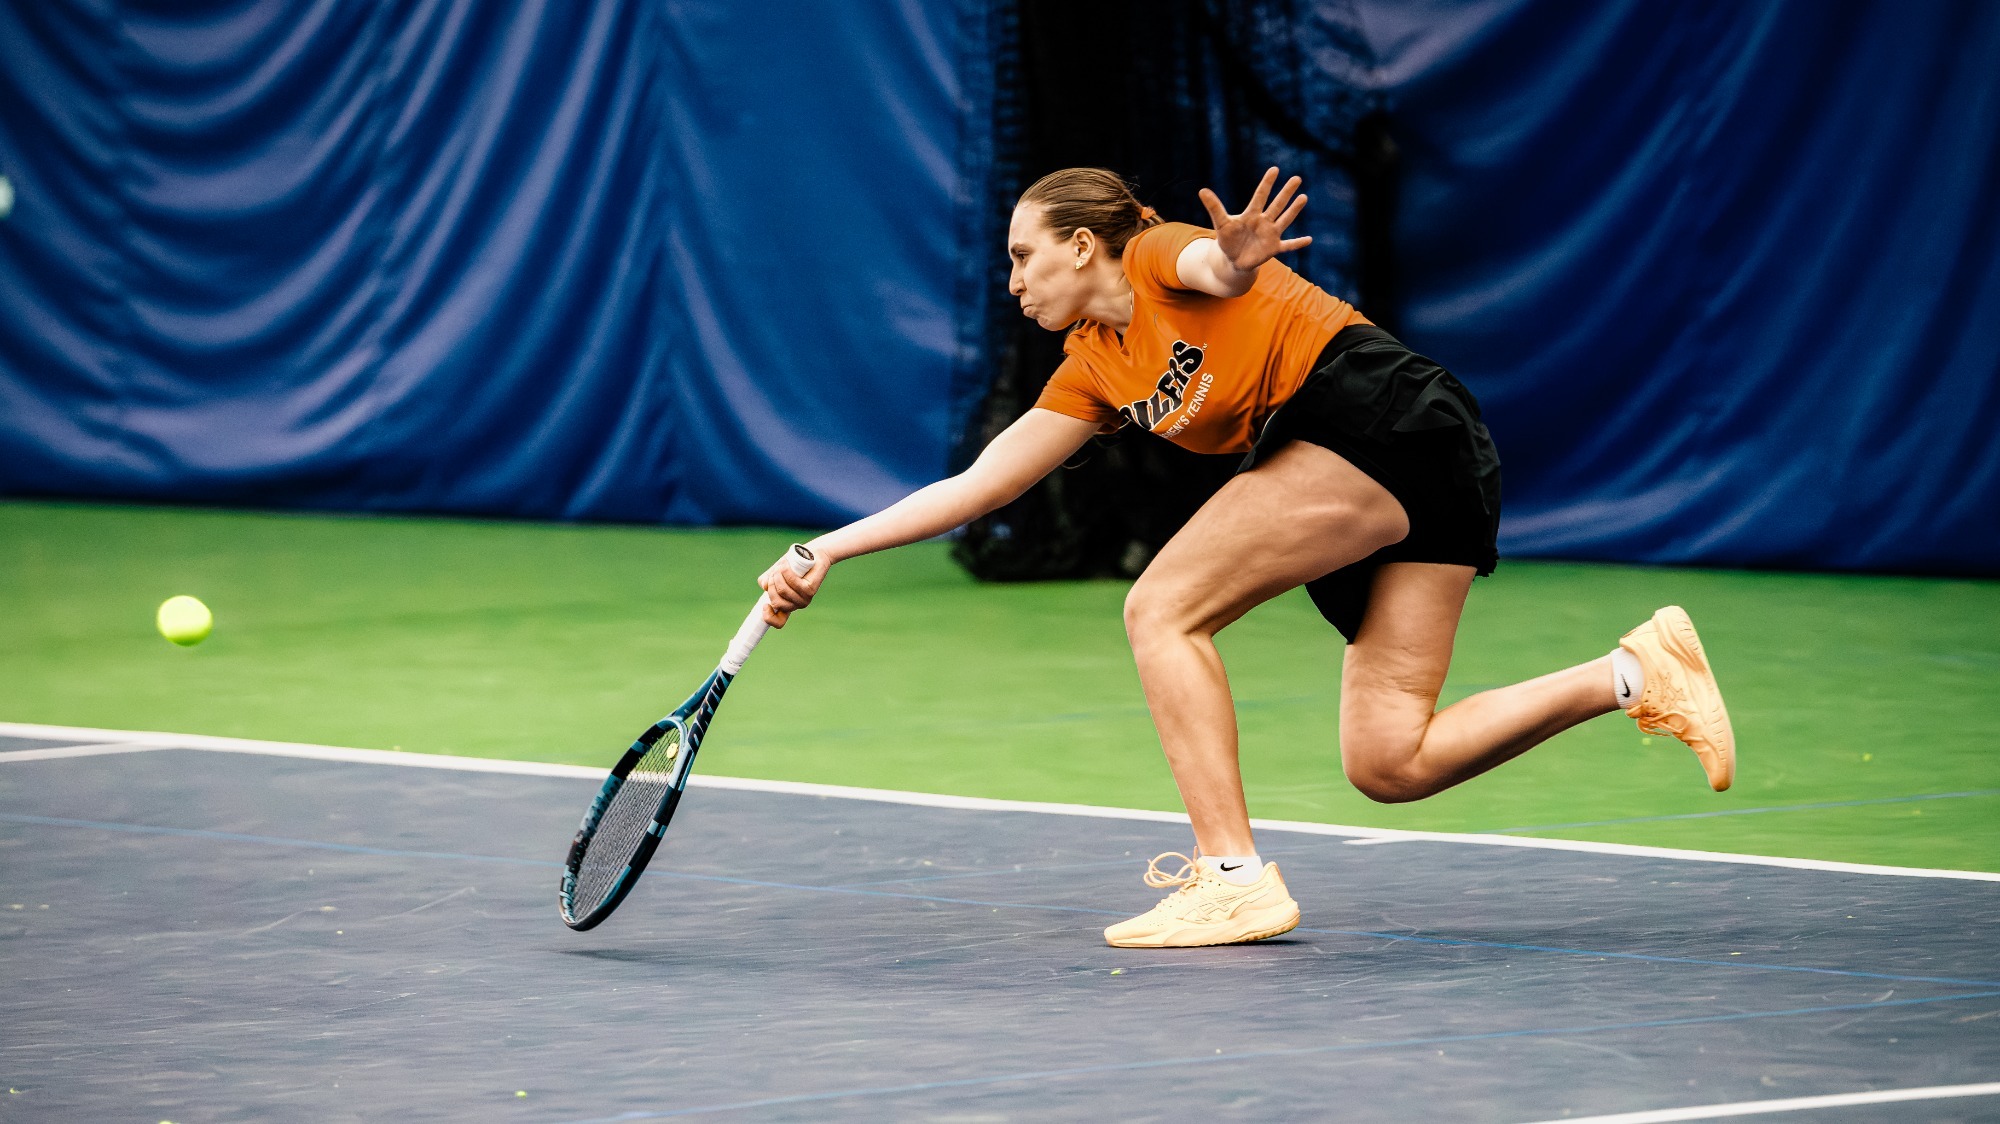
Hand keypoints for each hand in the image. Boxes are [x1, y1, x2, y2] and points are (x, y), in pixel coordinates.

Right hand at [757, 546, 826, 626]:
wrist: (812, 554)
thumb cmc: (792, 565)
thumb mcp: (774, 573)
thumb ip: (766, 580)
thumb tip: (765, 586)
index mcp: (787, 604)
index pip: (779, 622)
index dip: (769, 617)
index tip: (764, 606)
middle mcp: (796, 604)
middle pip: (776, 602)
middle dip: (771, 584)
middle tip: (775, 572)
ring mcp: (804, 598)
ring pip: (783, 591)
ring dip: (777, 575)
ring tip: (782, 565)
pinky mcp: (810, 590)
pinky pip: (793, 582)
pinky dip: (786, 571)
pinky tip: (787, 564)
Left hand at [1197, 167, 1311, 275]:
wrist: (1233, 259)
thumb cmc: (1228, 240)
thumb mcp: (1220, 224)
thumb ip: (1214, 208)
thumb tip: (1202, 190)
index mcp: (1251, 214)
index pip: (1260, 196)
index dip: (1267, 183)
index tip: (1275, 169)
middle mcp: (1264, 221)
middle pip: (1277, 204)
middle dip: (1286, 192)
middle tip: (1297, 178)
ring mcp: (1270, 234)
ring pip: (1284, 220)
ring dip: (1293, 210)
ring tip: (1303, 197)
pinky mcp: (1274, 248)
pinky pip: (1288, 245)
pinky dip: (1297, 243)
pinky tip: (1309, 239)